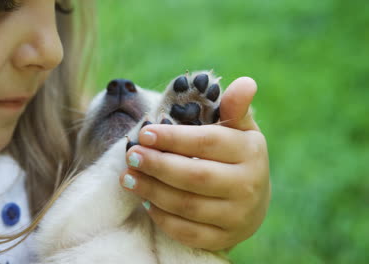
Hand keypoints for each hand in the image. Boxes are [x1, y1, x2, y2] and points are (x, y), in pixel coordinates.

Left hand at [120, 77, 270, 250]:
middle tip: (131, 155)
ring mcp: (237, 216)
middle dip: (158, 165)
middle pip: (195, 177)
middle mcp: (248, 185)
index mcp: (250, 152)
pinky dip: (162, 217)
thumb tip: (245, 82)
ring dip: (152, 191)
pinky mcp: (223, 239)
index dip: (173, 138)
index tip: (144, 133)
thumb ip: (235, 108)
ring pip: (187, 206)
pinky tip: (145, 202)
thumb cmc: (237, 156)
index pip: (207, 143)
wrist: (254, 200)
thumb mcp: (240, 129)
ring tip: (127, 177)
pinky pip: (187, 232)